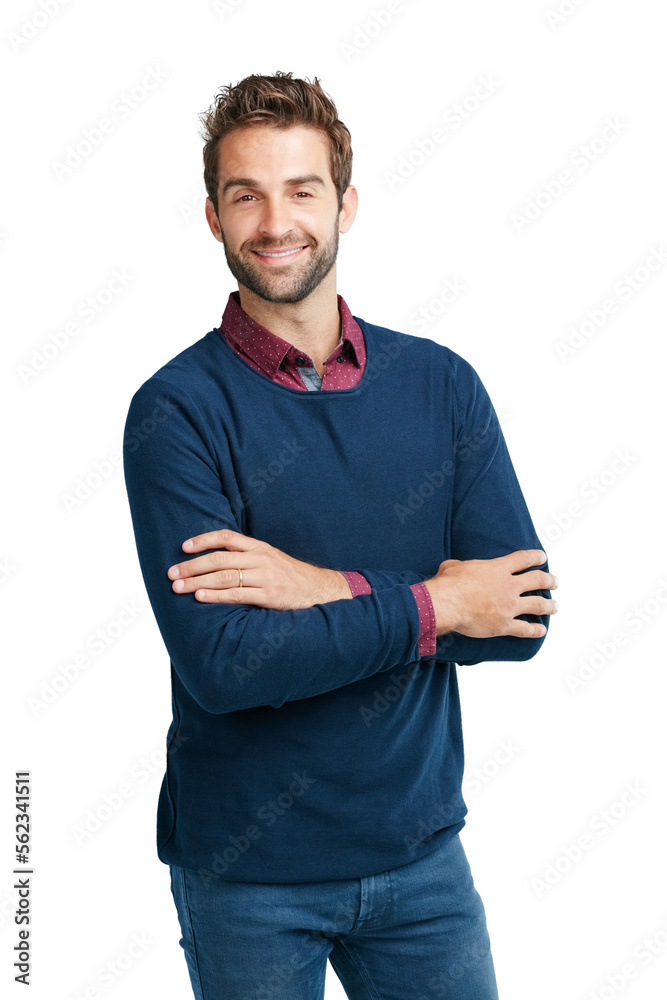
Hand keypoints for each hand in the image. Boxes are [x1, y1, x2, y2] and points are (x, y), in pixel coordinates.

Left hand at [167, 528, 351, 608]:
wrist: (319, 589)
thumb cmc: (289, 575)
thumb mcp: (270, 558)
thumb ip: (246, 556)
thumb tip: (215, 558)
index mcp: (259, 547)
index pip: (226, 537)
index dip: (203, 540)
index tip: (184, 547)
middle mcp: (261, 559)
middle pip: (220, 558)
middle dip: (192, 565)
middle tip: (172, 573)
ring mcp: (266, 577)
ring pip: (225, 576)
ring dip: (198, 581)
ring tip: (178, 587)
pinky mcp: (270, 595)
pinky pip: (238, 594)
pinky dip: (217, 595)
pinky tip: (201, 596)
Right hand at [423, 549, 557, 638]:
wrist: (447, 604)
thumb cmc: (448, 584)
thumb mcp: (454, 566)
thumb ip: (461, 566)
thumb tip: (454, 567)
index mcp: (498, 569)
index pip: (523, 559)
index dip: (535, 557)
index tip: (543, 558)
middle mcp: (509, 586)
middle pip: (537, 581)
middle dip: (549, 581)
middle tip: (555, 582)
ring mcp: (509, 606)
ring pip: (538, 604)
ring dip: (549, 605)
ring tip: (555, 606)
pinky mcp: (504, 625)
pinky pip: (525, 629)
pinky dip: (535, 630)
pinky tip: (541, 630)